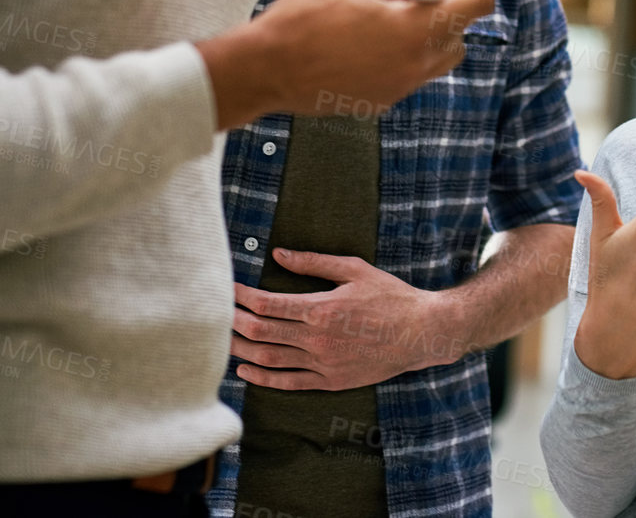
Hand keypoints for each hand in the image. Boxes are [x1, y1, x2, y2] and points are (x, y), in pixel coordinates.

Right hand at [201, 0, 495, 128]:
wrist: (266, 68)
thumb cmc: (306, 15)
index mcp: (416, 29)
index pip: (478, 3)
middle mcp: (416, 64)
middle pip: (461, 32)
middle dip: (452, 2)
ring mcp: (400, 87)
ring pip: (439, 57)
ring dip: (432, 29)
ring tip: (396, 7)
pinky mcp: (382, 100)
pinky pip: (411, 72)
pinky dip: (407, 50)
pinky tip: (372, 35)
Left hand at [231, 250, 453, 390]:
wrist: (420, 333)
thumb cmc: (390, 296)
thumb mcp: (355, 269)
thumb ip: (314, 263)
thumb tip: (279, 254)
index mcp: (322, 308)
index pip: (267, 304)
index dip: (242, 296)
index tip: (228, 287)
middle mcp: (318, 339)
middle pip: (261, 332)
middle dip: (233, 322)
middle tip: (215, 313)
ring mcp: (323, 363)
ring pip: (269, 359)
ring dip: (241, 350)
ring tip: (221, 341)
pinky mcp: (330, 380)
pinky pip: (288, 382)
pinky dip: (263, 377)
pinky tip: (247, 370)